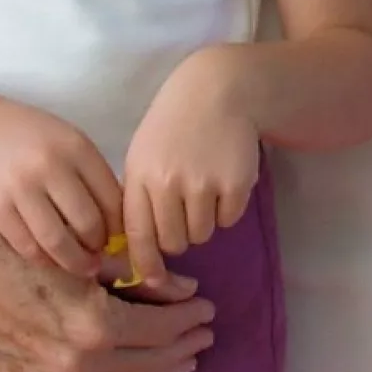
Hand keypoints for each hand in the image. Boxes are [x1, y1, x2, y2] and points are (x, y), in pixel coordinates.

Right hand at [0, 98, 123, 274]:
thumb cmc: (35, 140)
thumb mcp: (71, 143)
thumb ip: (94, 177)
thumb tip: (118, 226)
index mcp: (77, 148)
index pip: (112, 198)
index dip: (119, 226)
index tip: (119, 238)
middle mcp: (50, 166)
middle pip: (87, 223)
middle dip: (99, 247)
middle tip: (100, 255)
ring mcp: (20, 188)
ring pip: (57, 240)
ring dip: (75, 261)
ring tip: (83, 266)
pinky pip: (26, 245)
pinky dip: (44, 260)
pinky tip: (53, 260)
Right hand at [0, 204, 217, 371]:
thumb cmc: (15, 243)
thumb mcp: (82, 254)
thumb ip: (134, 274)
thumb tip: (182, 287)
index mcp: (93, 324)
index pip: (159, 328)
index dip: (188, 318)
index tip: (207, 306)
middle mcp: (74, 361)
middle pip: (145, 361)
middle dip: (181, 347)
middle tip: (203, 333)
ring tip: (182, 359)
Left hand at [121, 48, 262, 285]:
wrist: (218, 91)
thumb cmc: (174, 126)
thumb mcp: (143, 154)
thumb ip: (138, 197)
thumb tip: (137, 248)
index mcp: (140, 176)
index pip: (137, 236)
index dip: (145, 265)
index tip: (153, 281)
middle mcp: (168, 183)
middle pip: (173, 242)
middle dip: (179, 237)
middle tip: (185, 212)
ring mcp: (203, 183)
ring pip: (202, 234)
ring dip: (204, 221)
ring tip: (205, 188)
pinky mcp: (235, 183)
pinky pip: (229, 219)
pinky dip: (228, 208)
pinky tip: (224, 179)